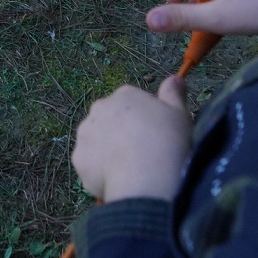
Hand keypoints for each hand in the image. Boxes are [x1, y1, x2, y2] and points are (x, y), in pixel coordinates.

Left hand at [71, 78, 191, 201]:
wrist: (146, 177)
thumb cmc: (167, 141)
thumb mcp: (179, 114)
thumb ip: (173, 93)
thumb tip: (175, 78)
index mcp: (124, 95)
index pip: (131, 103)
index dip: (143, 120)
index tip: (154, 134)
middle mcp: (100, 108)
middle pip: (110, 119)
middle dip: (120, 131)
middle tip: (140, 151)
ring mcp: (86, 133)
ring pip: (96, 140)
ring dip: (107, 149)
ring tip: (128, 167)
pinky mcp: (78, 158)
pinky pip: (90, 162)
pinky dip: (99, 170)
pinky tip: (117, 178)